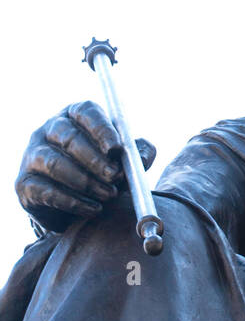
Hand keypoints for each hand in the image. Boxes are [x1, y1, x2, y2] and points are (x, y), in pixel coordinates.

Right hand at [15, 101, 155, 234]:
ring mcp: (32, 155)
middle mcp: (49, 130)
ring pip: (55, 164)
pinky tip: (93, 209)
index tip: (116, 149)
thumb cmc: (101, 171)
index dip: (101, 129)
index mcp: (74, 115)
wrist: (72, 205)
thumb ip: (137, 154)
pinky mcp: (24, 183)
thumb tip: (143, 156)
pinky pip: (47, 191)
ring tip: (108, 195)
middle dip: (95, 159)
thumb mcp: (122, 160)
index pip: (86, 112)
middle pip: (68, 137)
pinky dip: (73, 202)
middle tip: (115, 176)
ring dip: (85, 182)